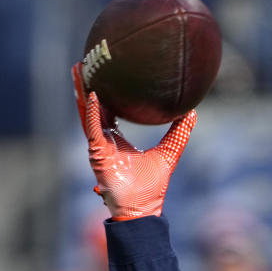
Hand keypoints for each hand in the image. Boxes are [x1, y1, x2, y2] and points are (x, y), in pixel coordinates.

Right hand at [71, 62, 195, 219]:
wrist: (142, 209)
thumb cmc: (151, 186)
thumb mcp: (169, 153)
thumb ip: (179, 134)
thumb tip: (192, 112)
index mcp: (117, 139)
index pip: (108, 110)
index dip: (106, 92)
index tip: (107, 72)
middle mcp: (104, 140)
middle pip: (92, 107)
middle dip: (87, 84)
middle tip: (86, 61)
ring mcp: (98, 146)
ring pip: (86, 113)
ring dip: (82, 91)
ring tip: (78, 69)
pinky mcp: (97, 153)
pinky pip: (93, 129)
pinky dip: (93, 112)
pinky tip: (93, 95)